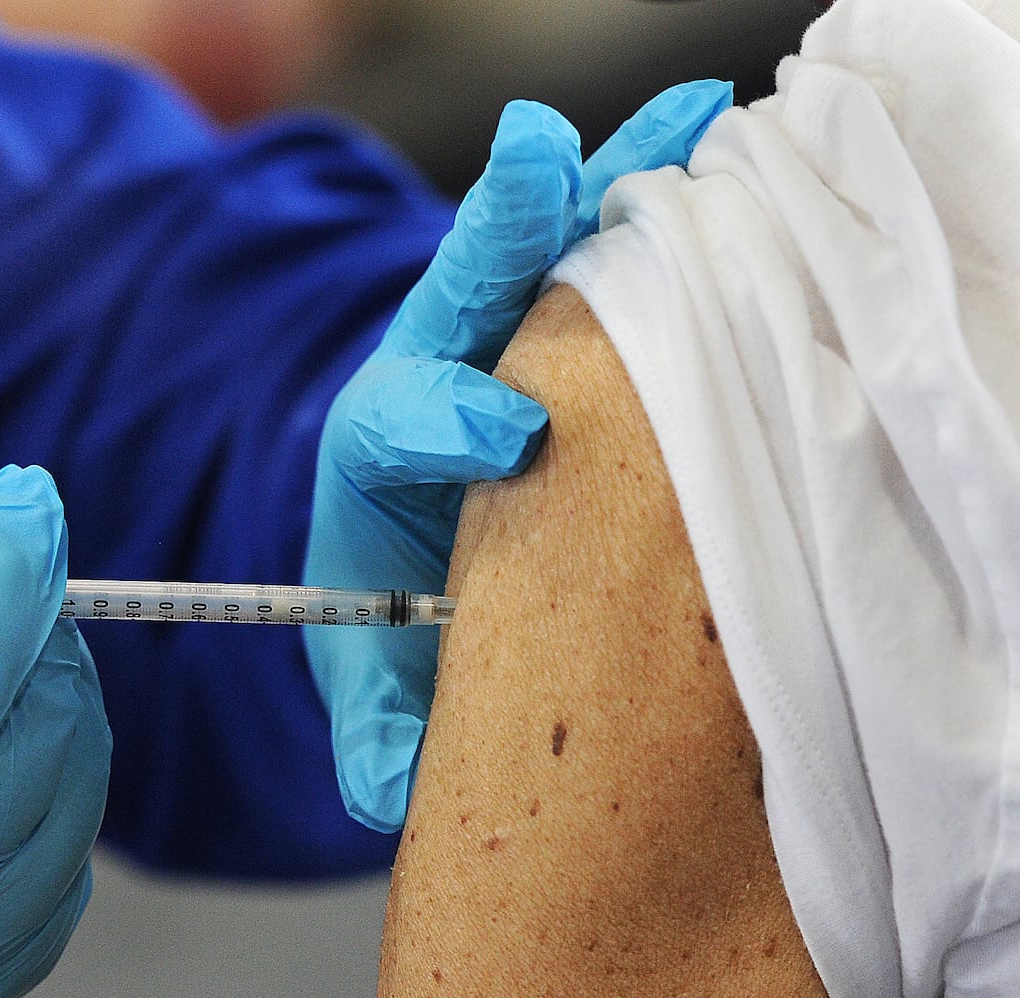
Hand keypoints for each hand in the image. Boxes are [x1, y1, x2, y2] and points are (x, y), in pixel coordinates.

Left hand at [305, 81, 732, 831]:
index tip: (505, 431)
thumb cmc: (394, 598)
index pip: (393, 421)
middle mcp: (428, 374)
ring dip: (593, 181)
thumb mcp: (368, 671)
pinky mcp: (552, 307)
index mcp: (372, 456)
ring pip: (532, 241)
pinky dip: (640, 184)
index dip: (443, 421)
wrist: (399, 518)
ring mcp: (493, 329)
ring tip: (672, 126)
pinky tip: (702, 138)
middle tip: (543, 176)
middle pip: (457, 294)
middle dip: (504, 238)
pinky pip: (591, 233)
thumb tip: (393, 798)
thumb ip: (377, 730)